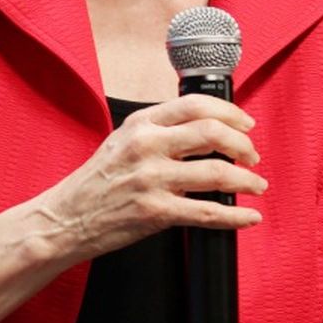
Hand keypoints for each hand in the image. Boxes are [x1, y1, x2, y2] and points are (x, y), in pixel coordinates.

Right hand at [36, 93, 265, 264]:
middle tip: (252, 156)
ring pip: (218, 173)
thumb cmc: (96, 182)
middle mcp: (146, 146)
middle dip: (244, 145)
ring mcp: (151, 179)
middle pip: (213, 133)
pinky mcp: (156, 212)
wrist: (66, 218)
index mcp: (140, 124)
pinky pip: (209, 213)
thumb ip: (158, 131)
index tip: (246, 124)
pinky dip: (237, 216)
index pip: (196, 105)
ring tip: (256, 185)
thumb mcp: (122, 141)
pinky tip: (249, 216)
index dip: (230, 113)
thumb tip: (206, 132)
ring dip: (248, 180)